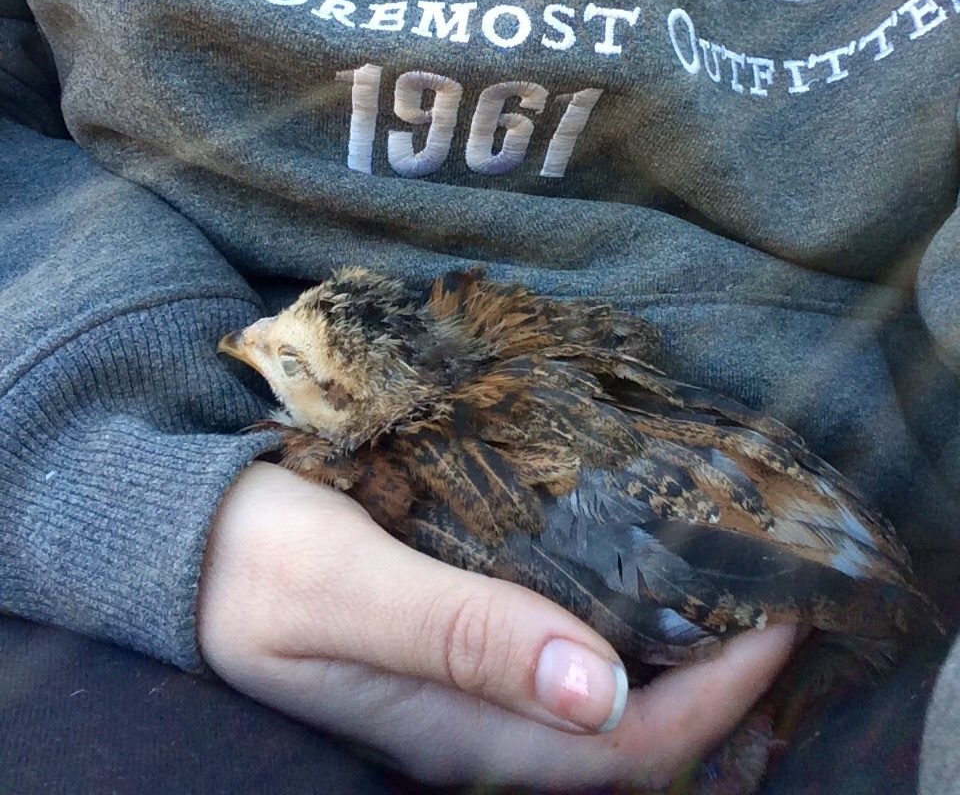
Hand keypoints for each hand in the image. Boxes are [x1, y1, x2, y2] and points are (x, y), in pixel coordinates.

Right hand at [197, 462, 796, 788]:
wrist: (175, 541)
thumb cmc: (248, 558)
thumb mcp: (343, 587)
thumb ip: (461, 636)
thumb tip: (598, 688)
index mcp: (456, 733)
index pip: (625, 748)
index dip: (721, 695)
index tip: (784, 614)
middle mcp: (475, 728)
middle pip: (632, 736)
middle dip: (722, 678)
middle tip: (779, 584)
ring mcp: (464, 691)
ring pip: (604, 696)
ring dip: (679, 649)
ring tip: (733, 574)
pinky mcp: (453, 648)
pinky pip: (564, 654)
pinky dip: (623, 618)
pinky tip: (643, 564)